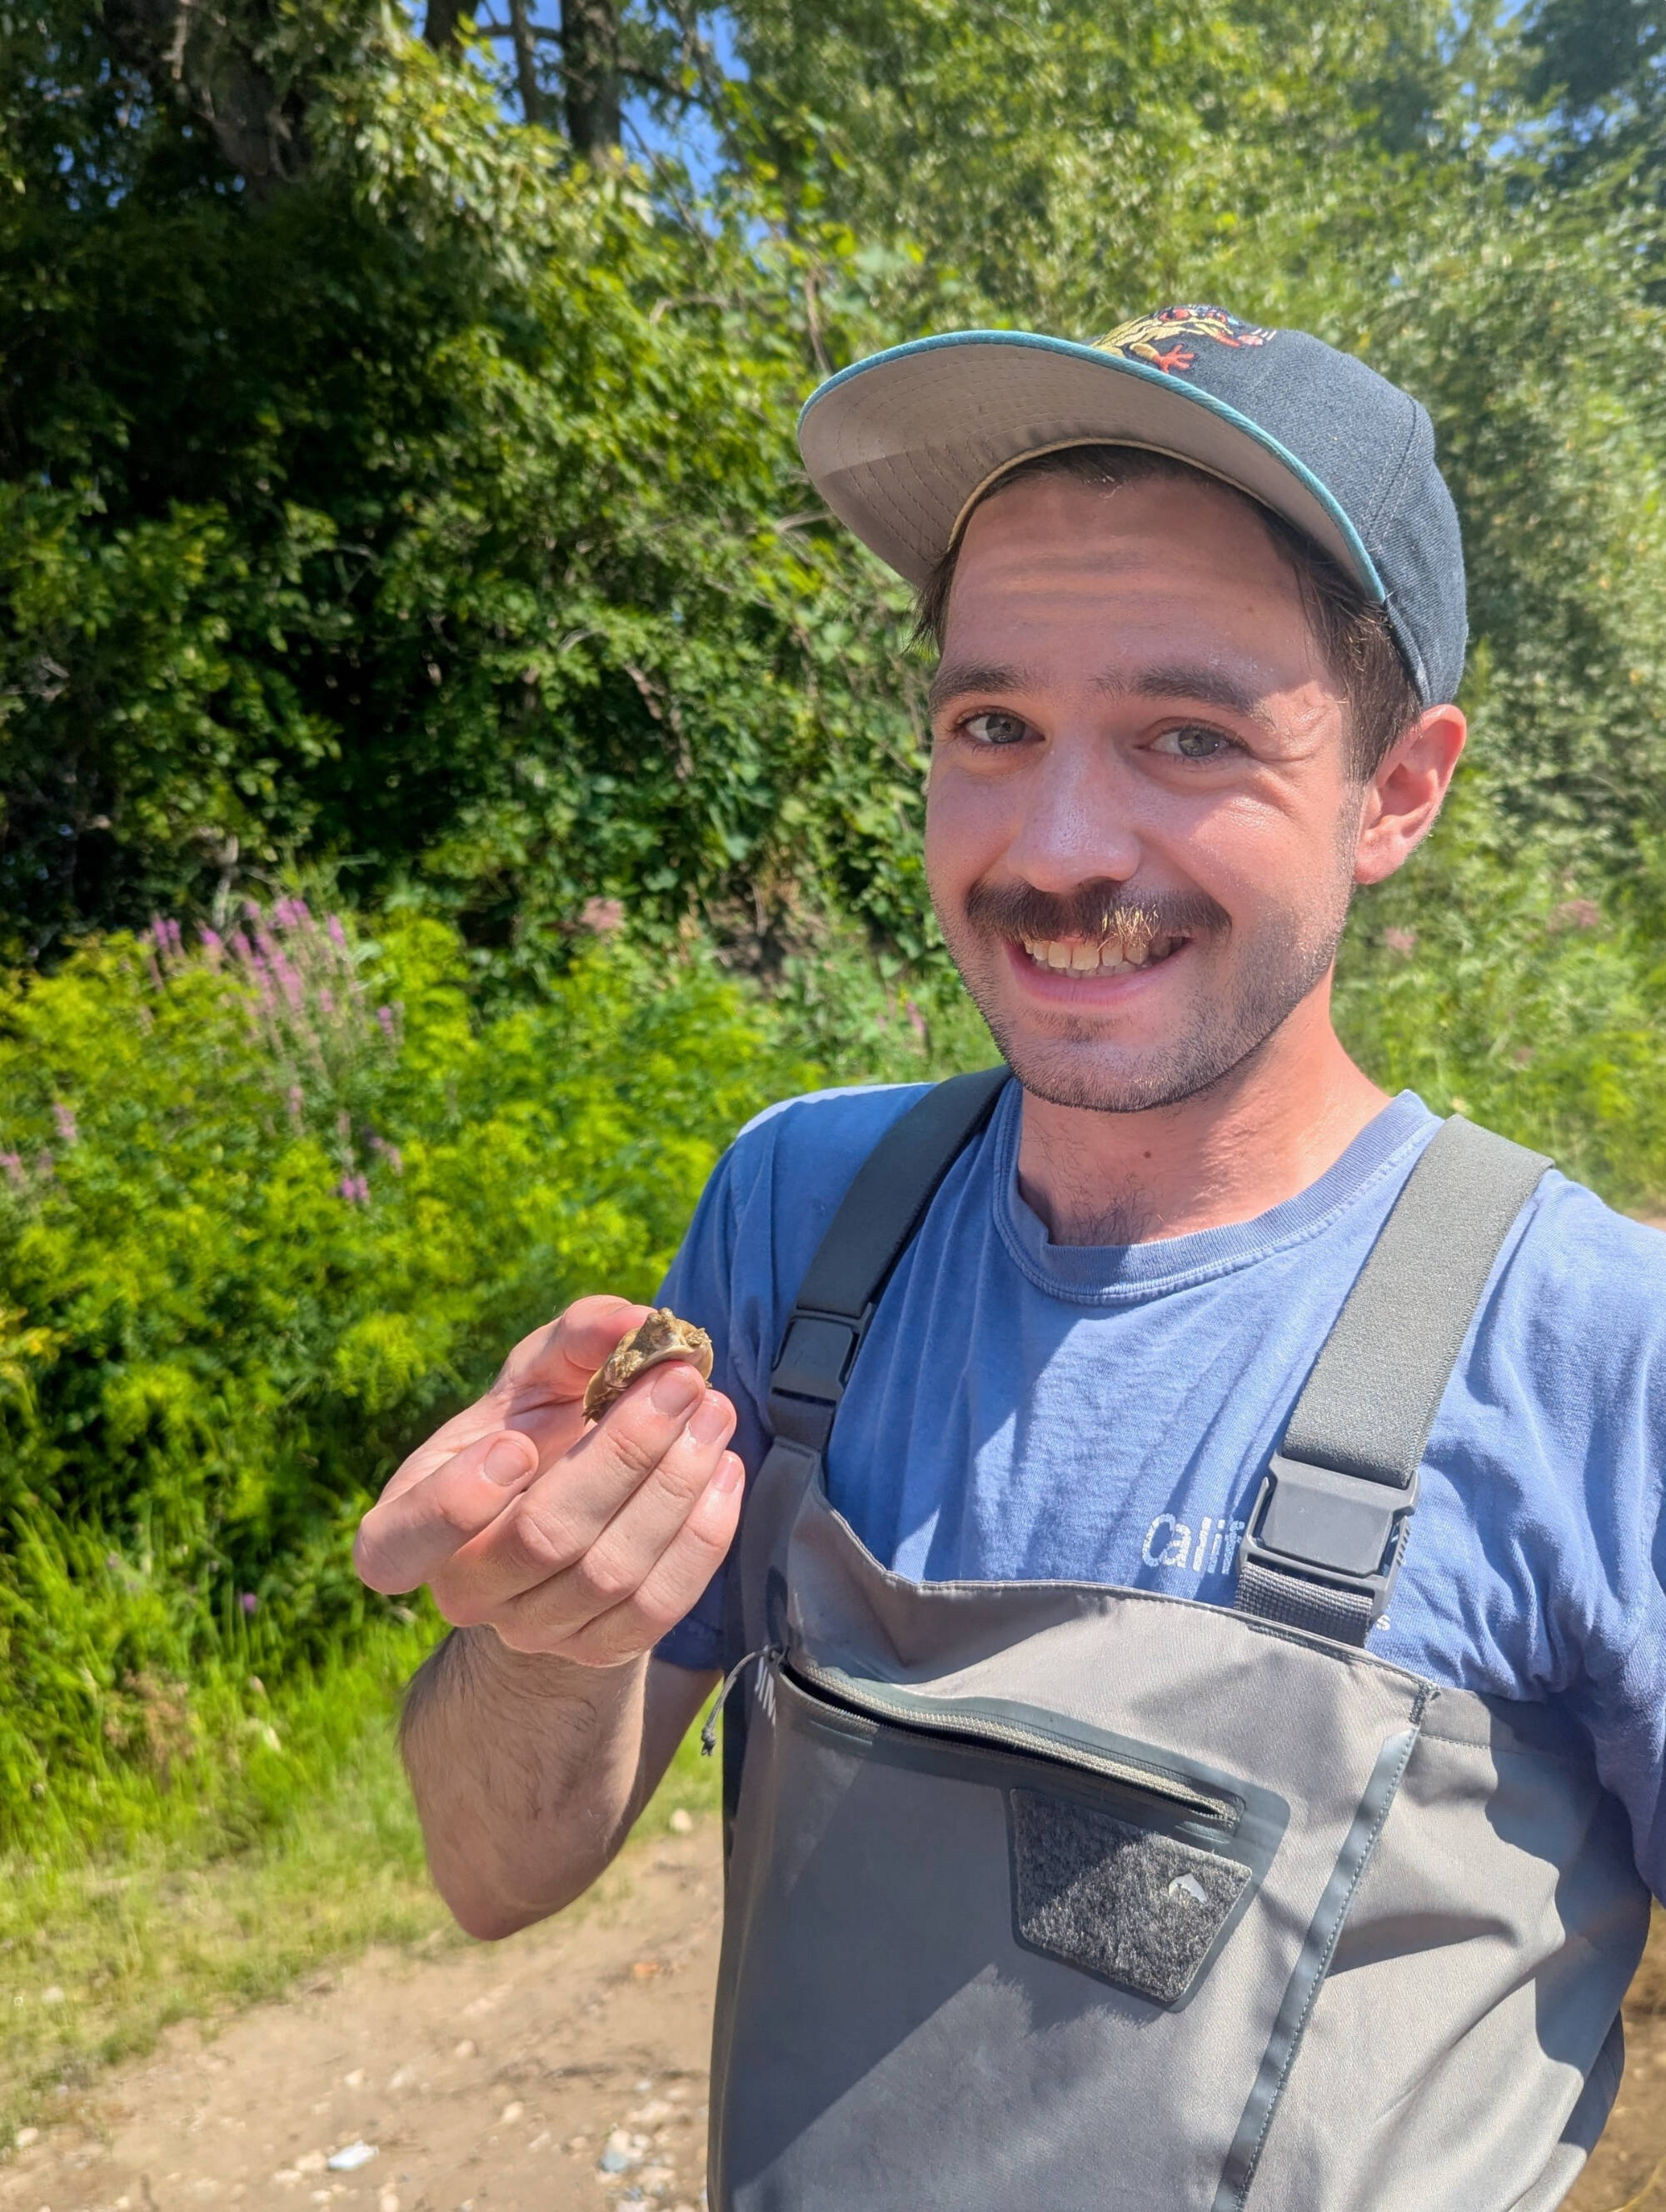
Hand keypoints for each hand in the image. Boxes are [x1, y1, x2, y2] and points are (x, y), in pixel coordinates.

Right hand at [353, 1296, 742, 1665]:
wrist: (570, 1509)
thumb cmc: (537, 1427)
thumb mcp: (540, 1374)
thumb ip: (576, 1337)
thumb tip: (631, 1321)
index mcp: (408, 1524)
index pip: (397, 1548)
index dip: (454, 1506)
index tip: (518, 1443)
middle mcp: (465, 1590)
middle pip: (544, 1538)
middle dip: (624, 1454)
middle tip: (681, 1384)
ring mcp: (533, 1630)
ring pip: (610, 1574)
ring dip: (676, 1487)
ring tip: (713, 1414)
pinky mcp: (599, 1649)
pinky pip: (658, 1607)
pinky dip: (702, 1537)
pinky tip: (723, 1471)